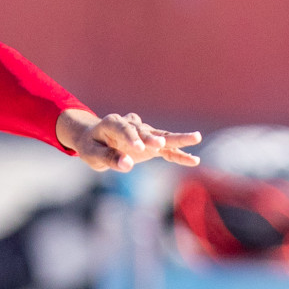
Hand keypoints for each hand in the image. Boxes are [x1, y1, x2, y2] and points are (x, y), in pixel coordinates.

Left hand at [56, 108, 200, 171]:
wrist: (96, 139)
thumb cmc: (92, 146)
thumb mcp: (92, 154)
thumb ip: (107, 158)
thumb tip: (126, 165)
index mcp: (113, 123)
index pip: (124, 129)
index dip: (132, 138)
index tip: (139, 149)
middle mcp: (131, 124)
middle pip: (146, 130)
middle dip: (154, 137)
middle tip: (161, 143)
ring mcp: (144, 132)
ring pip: (161, 135)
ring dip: (177, 139)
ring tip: (196, 137)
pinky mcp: (152, 143)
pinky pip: (166, 149)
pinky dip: (178, 154)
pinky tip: (194, 161)